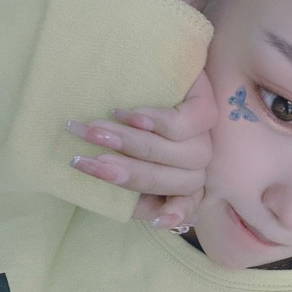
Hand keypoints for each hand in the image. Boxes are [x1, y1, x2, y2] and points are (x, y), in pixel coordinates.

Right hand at [67, 71, 217, 227]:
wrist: (137, 70)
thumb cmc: (121, 124)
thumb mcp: (118, 157)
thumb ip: (124, 182)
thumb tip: (122, 202)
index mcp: (182, 180)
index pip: (185, 203)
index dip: (173, 213)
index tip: (155, 221)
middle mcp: (198, 162)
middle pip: (176, 180)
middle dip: (128, 173)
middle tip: (87, 160)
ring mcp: (204, 135)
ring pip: (182, 153)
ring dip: (134, 145)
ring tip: (97, 132)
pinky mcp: (204, 106)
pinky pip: (190, 122)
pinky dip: (158, 121)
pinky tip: (129, 114)